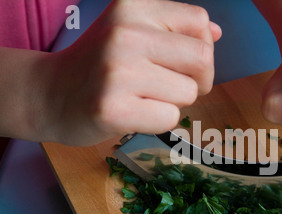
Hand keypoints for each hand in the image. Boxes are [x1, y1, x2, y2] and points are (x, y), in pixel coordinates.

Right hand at [42, 0, 220, 145]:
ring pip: (189, 92)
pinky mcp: (113, 108)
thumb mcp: (131, 31)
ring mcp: (118, 71)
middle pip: (203, 58)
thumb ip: (175, 29)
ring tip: (143, 98)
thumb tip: (216, 33)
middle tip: (172, 87)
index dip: (201, 47)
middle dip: (199, 79)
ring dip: (174, 102)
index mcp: (133, 7)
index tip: (180, 62)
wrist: (52, 94)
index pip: (200, 22)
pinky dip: (159, 121)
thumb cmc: (101, 64)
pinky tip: (133, 114)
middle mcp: (125, 32)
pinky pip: (170, 118)